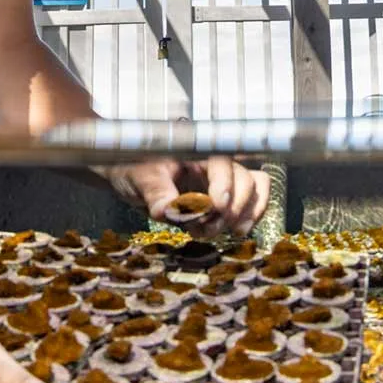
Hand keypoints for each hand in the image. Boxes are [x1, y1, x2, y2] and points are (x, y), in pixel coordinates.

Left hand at [109, 157, 270, 238]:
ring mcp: (222, 179)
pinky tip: (231, 232)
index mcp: (196, 150)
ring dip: (242, 214)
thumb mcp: (138, 176)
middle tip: (206, 227)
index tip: (216, 207)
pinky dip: (247, 217)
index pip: (223, 162)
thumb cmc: (132, 166)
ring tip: (214, 231)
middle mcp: (214, 162)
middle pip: (245, 179)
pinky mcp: (224, 196)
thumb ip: (155, 192)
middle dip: (231, 208)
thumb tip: (167, 210)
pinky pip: (250, 202)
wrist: (127, 177)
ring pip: (254, 189)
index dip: (225, 185)